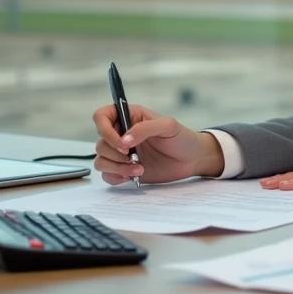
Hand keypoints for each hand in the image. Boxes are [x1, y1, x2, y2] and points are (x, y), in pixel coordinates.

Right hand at [91, 103, 222, 185]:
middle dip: (115, 153)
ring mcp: (122, 153)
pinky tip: (134, 175)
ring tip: (138, 169)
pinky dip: (117, 176)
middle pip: (100, 143)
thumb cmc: (182, 138)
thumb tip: (123, 140)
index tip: (121, 143)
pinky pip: (107, 175)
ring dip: (117, 167)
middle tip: (132, 156)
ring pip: (101, 160)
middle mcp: (122, 134)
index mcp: (130, 117)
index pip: (101, 116)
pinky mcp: (124, 169)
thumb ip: (145, 128)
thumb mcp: (168, 126)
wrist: (192, 160)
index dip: (104, 130)